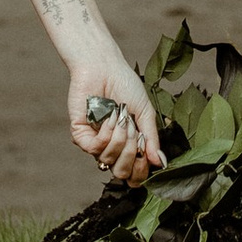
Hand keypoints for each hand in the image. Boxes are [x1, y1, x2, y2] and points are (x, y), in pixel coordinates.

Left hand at [69, 57, 160, 185]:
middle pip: (121, 173)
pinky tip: (109, 117)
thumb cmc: (125, 86)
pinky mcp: (80, 133)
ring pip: (108, 160)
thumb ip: (152, 140)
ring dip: (120, 139)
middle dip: (131, 153)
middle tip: (134, 130)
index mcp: (127, 146)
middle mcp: (110, 148)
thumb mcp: (145, 114)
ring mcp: (94, 142)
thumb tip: (161, 164)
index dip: (141, 170)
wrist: (105, 66)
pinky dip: (106, 134)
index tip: (147, 153)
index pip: (133, 175)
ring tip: (121, 117)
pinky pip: (94, 148)